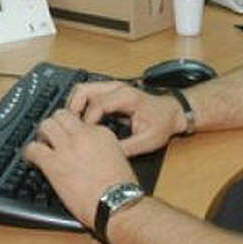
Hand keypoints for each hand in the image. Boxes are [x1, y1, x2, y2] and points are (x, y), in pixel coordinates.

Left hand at [23, 108, 137, 228]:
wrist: (116, 204)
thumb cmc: (121, 189)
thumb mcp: (118, 157)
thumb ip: (101, 148)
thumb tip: (88, 150)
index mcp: (101, 133)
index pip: (79, 120)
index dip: (71, 129)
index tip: (68, 138)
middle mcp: (82, 135)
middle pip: (61, 115)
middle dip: (54, 124)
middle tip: (51, 136)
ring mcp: (67, 147)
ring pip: (45, 125)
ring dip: (41, 134)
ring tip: (40, 145)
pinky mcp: (53, 164)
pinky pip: (33, 148)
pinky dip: (28, 152)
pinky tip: (30, 159)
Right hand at [66, 81, 186, 155]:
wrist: (171, 112)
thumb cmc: (161, 123)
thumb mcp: (148, 141)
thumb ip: (128, 148)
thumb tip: (108, 155)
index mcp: (126, 98)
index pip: (97, 105)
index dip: (87, 121)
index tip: (84, 136)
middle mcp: (117, 88)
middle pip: (84, 90)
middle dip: (73, 109)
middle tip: (70, 128)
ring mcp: (112, 87)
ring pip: (83, 89)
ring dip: (74, 105)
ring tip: (73, 125)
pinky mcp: (109, 91)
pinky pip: (87, 93)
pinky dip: (80, 105)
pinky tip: (81, 121)